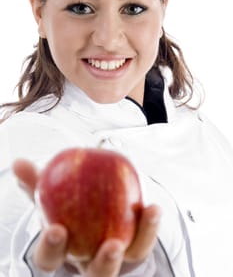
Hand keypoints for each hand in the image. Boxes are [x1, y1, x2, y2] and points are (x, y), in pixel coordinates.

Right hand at [13, 159, 160, 276]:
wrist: (91, 209)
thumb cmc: (66, 206)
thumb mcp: (49, 194)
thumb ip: (36, 182)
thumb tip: (20, 163)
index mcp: (64, 250)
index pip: (51, 259)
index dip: (52, 248)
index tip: (56, 229)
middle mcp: (88, 260)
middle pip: (95, 275)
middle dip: (103, 265)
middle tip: (112, 246)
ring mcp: (113, 258)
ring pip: (128, 262)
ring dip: (140, 240)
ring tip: (146, 217)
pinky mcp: (134, 248)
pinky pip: (143, 242)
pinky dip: (149, 226)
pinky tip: (153, 208)